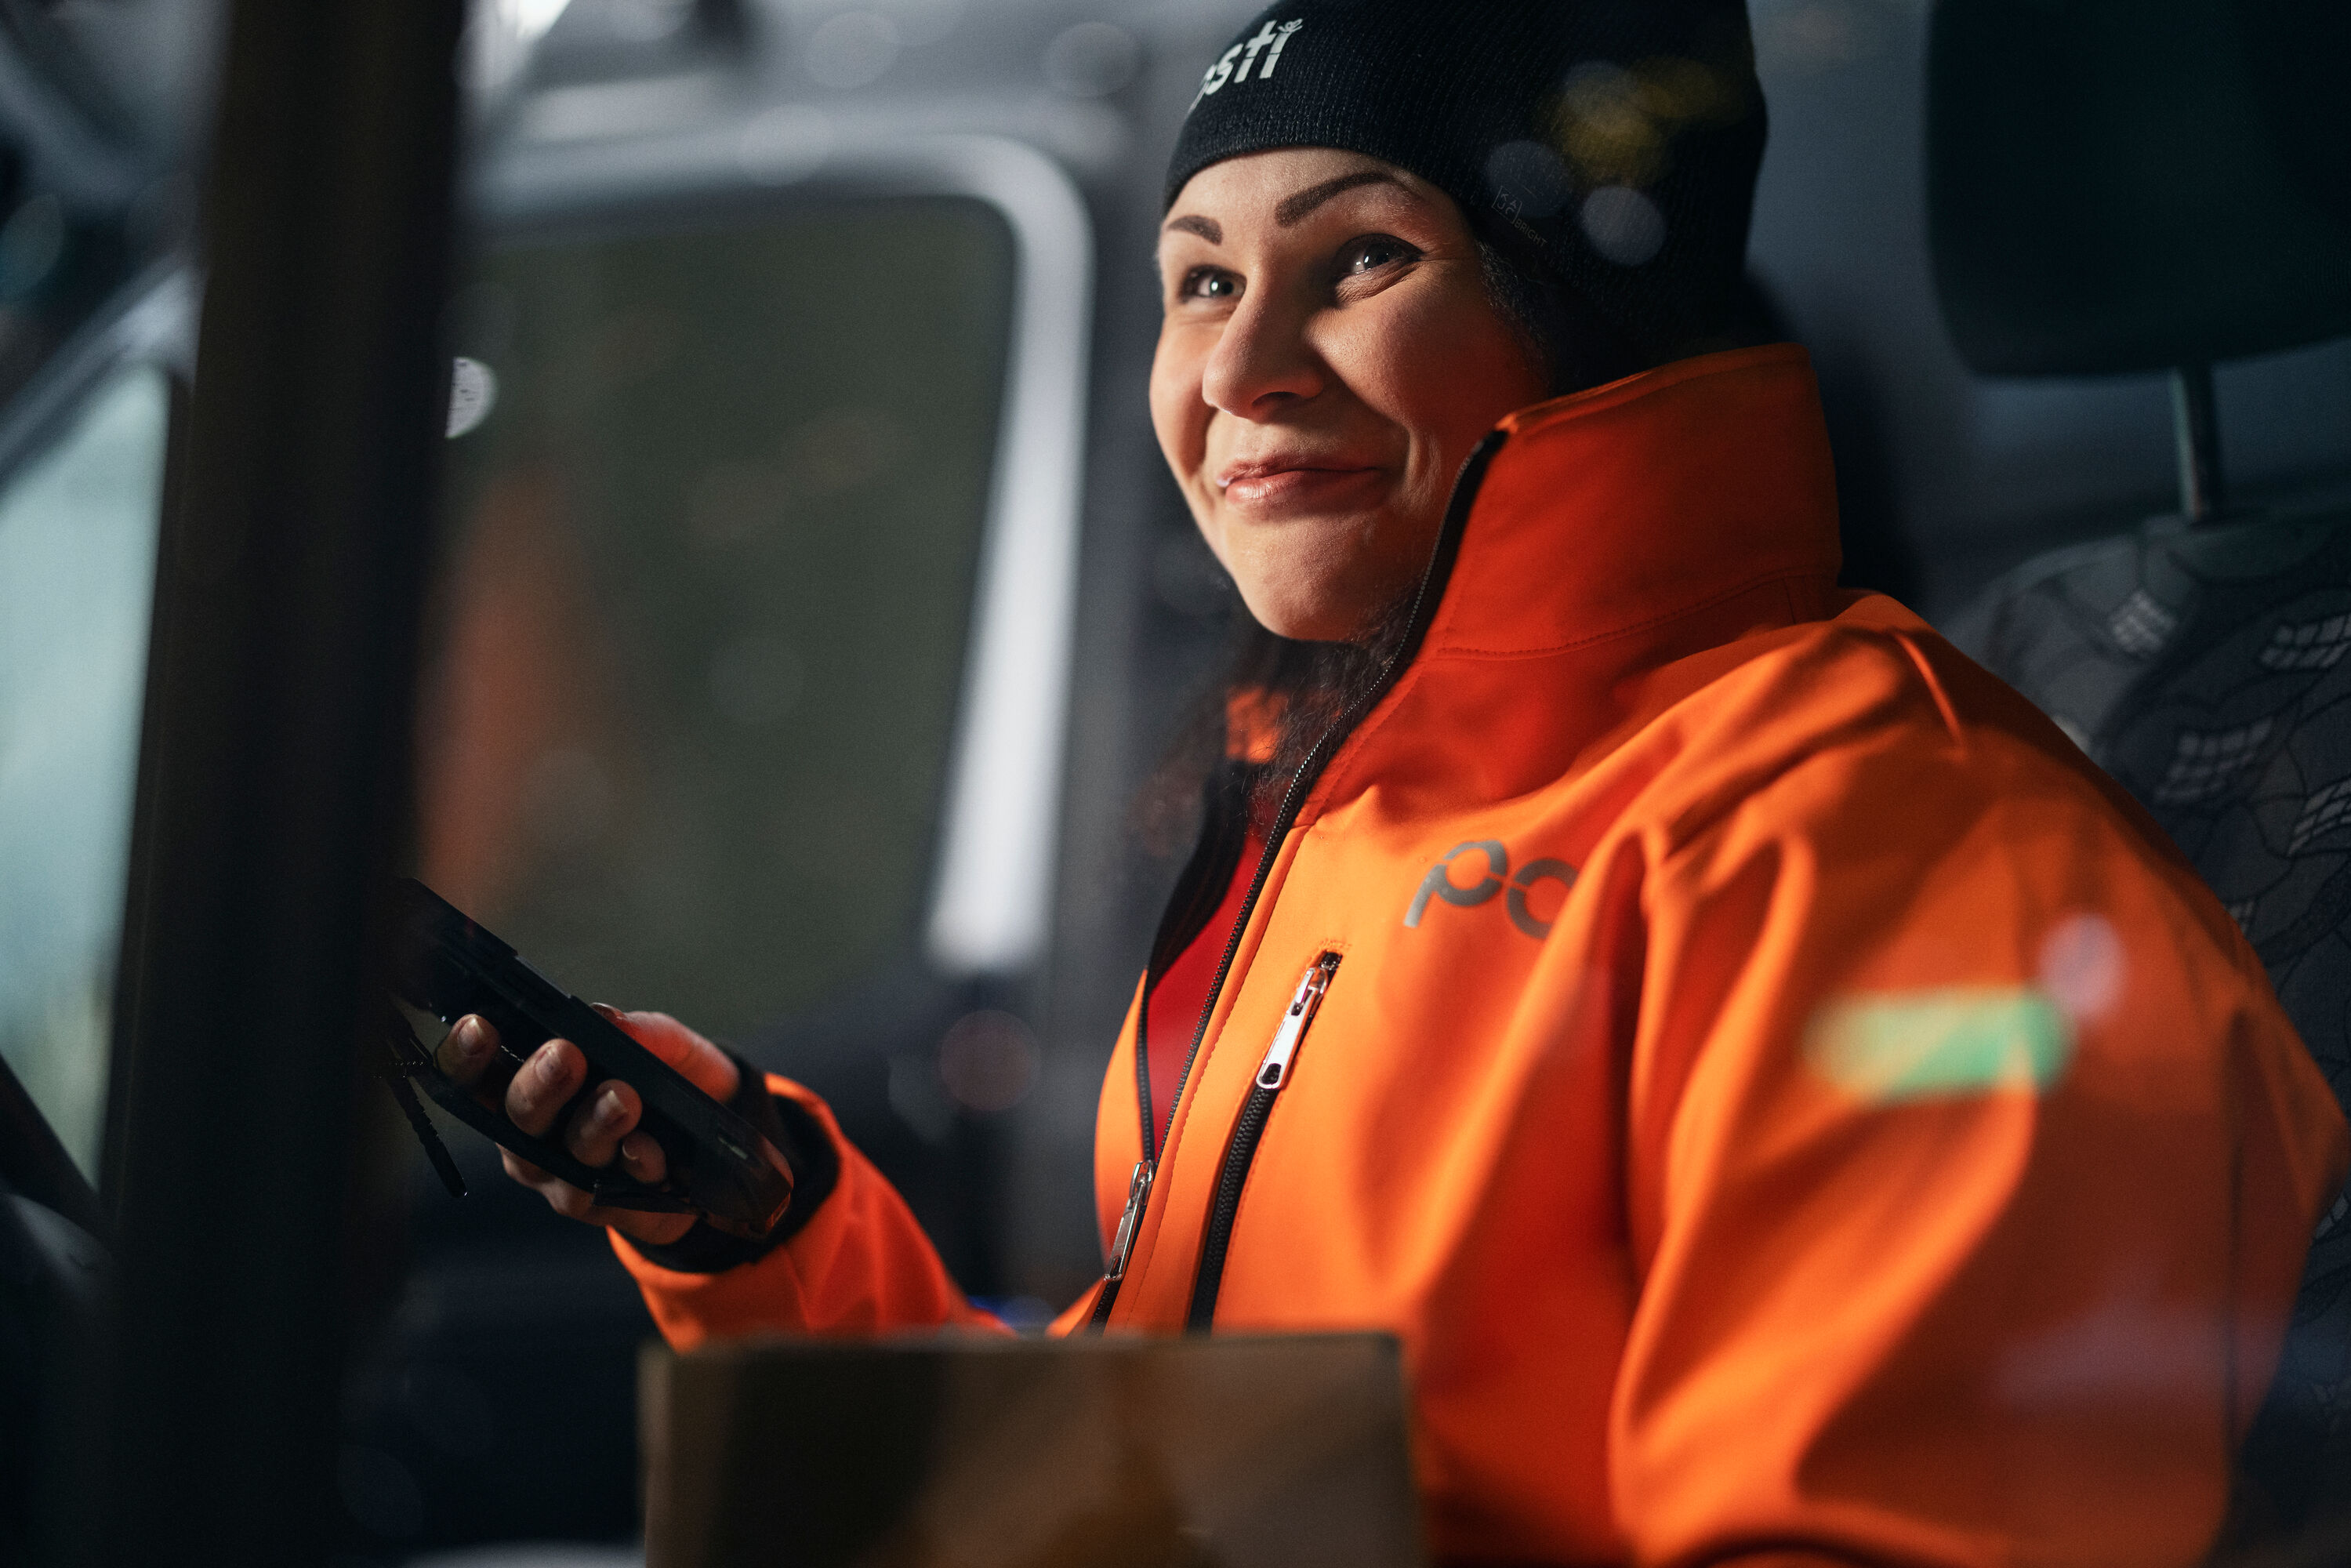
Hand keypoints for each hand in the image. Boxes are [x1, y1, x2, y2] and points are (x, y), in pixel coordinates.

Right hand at [433, 1006, 740, 1245]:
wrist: (713, 1135)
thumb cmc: (664, 1082)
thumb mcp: (658, 1042)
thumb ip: (633, 1029)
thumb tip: (608, 1021)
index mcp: (528, 1085)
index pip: (478, 1074)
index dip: (466, 1055)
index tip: (479, 1027)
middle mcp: (532, 1136)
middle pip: (516, 1118)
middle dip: (538, 1085)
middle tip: (564, 1056)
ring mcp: (563, 1177)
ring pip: (562, 1159)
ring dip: (591, 1125)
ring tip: (622, 1099)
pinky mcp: (605, 1208)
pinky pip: (612, 1192)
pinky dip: (633, 1164)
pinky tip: (647, 1147)